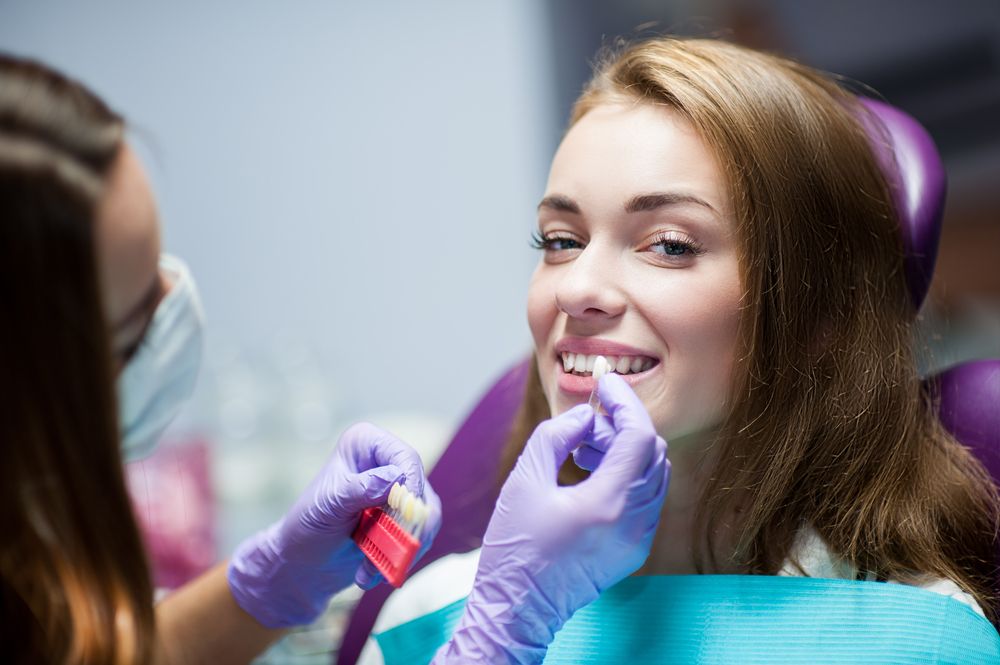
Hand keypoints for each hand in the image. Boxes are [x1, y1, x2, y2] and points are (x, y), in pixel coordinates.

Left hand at [228, 422, 441, 627]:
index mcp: (366, 445)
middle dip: (406, 526)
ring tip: (370, 571)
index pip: (404, 457)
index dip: (411, 484)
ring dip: (401, 548)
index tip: (406, 512)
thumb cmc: (308, 526)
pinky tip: (369, 573)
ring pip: (425, 517)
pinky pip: (418, 537)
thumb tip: (397, 477)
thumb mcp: (329, 505)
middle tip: (393, 552)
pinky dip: (399, 558)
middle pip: (419, 489)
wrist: (302, 564)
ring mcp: (399, 492)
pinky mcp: (405, 519)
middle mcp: (387, 463)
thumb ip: (361, 489)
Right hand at [435, 373, 668, 663]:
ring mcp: (638, 538)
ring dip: (626, 449)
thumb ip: (557, 435)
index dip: (624, 402)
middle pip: (652, 452)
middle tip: (589, 417)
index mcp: (609, 503)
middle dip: (624, 424)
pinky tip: (592, 473)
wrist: (518, 609)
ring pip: (654, 474)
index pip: (639, 436)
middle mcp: (633, 521)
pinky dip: (628, 474)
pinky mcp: (634, 549)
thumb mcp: (525, 479)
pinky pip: (646, 498)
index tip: (605, 384)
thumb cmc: (515, 547)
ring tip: (584, 447)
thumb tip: (586, 415)